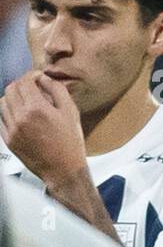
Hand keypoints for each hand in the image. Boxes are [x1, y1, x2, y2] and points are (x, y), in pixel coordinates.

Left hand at [1, 72, 88, 188]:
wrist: (63, 170)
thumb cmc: (70, 144)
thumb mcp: (71, 113)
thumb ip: (58, 91)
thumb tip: (45, 79)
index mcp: (37, 109)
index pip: (25, 82)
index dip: (32, 76)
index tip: (37, 78)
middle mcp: (21, 117)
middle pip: (11, 89)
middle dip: (21, 85)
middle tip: (31, 88)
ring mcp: (12, 129)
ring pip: (2, 102)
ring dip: (13, 98)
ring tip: (26, 102)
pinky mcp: (8, 139)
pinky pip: (1, 118)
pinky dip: (8, 112)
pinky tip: (21, 116)